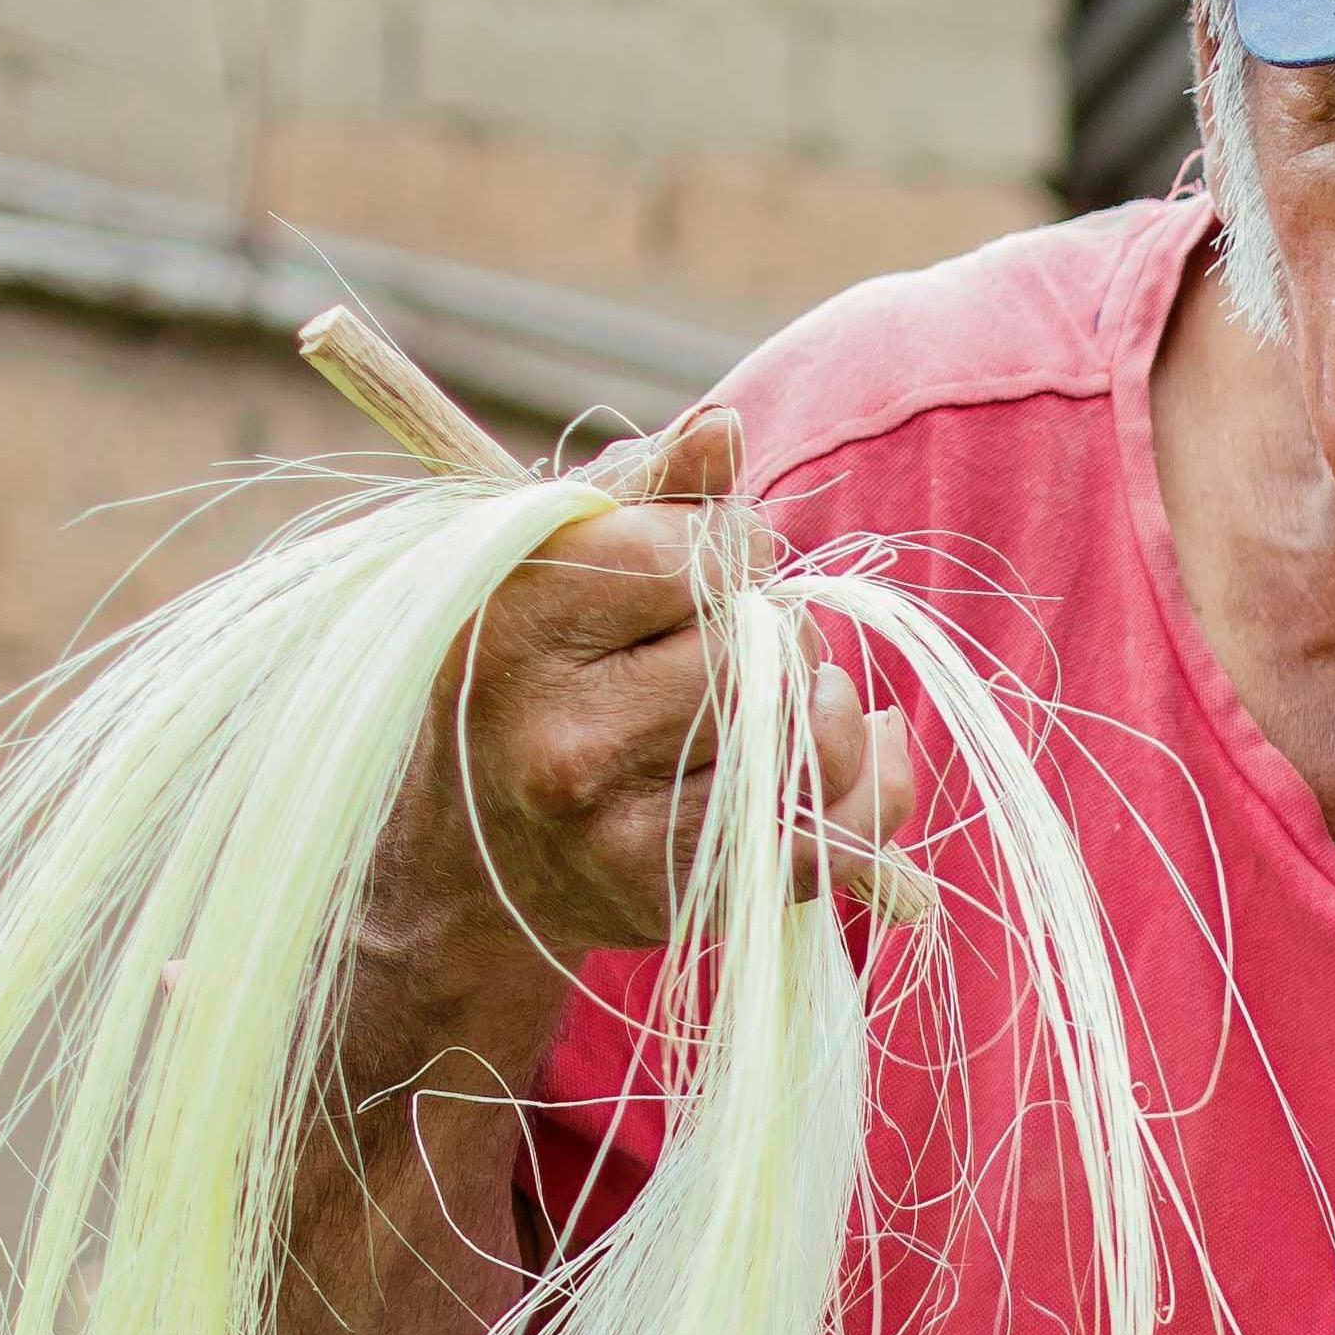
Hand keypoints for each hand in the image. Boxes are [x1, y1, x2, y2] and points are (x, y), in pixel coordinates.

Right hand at [360, 400, 909, 1051]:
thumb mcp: (552, 562)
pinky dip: (859, 783)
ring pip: (809, 734)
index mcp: (517, 635)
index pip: (685, 555)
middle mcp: (564, 743)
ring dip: (824, 702)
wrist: (475, 862)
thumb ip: (644, 488)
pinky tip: (816, 761)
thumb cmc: (531, 678)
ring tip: (774, 699)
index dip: (726, 545)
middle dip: (774, 628)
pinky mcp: (691, 901)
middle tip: (735, 640)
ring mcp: (626, 835)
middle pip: (754, 651)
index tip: (706, 563)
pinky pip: (839, 830)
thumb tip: (725, 432)